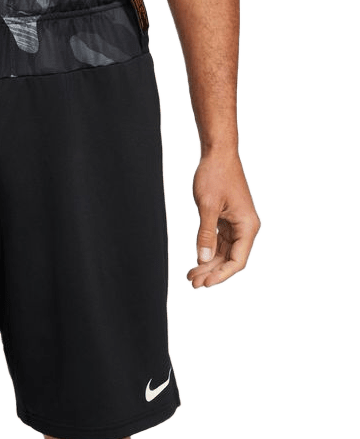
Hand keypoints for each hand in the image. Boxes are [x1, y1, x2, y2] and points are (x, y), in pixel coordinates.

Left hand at [186, 149, 261, 289]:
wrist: (217, 154)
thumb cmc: (215, 176)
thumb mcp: (207, 206)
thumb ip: (205, 234)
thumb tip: (203, 259)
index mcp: (247, 226)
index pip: (237, 261)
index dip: (221, 275)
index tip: (204, 284)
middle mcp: (245, 228)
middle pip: (230, 260)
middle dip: (211, 273)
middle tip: (192, 284)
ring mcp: (236, 225)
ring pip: (223, 253)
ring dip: (207, 265)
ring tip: (190, 277)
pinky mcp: (226, 221)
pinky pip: (218, 243)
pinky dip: (207, 253)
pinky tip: (195, 263)